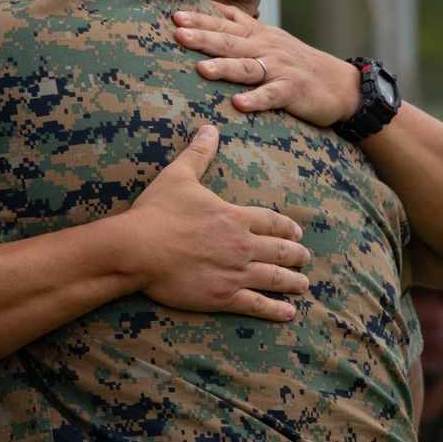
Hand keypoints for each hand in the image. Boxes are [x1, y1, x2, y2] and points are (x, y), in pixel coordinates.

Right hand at [123, 124, 309, 320]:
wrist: (136, 249)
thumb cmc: (156, 212)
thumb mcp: (178, 176)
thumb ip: (198, 153)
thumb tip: (210, 128)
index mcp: (235, 217)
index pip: (272, 222)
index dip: (287, 228)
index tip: (297, 234)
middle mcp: (242, 246)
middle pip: (280, 251)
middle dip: (296, 255)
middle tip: (305, 259)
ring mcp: (234, 273)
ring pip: (274, 278)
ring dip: (292, 282)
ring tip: (303, 285)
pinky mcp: (222, 297)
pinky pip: (256, 305)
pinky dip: (275, 310)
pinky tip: (287, 313)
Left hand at [173, 6, 361, 126]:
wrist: (341, 85)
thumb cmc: (298, 63)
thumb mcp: (271, 38)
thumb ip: (243, 25)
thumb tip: (212, 8)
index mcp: (259, 35)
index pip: (226, 23)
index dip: (202, 18)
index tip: (176, 15)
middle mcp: (267, 48)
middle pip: (231, 42)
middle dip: (204, 37)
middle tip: (178, 34)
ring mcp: (280, 69)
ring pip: (248, 67)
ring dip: (225, 67)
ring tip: (202, 68)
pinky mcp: (293, 91)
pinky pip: (272, 96)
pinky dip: (256, 100)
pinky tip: (239, 104)